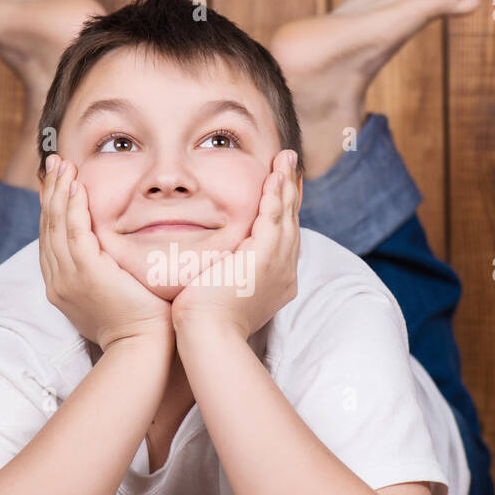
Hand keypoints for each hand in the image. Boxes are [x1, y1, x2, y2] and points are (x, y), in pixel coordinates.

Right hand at [39, 155, 172, 350]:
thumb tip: (112, 248)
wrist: (143, 345)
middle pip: (47, 227)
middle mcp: (58, 281)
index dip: (51, 206)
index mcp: (61, 285)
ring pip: (55, 226)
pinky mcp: (85, 274)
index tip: (57, 181)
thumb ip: (104, 267)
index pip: (50, 237)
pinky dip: (72, 208)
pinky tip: (75, 187)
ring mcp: (68, 278)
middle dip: (49, 191)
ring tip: (63, 166)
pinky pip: (73, 233)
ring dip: (58, 192)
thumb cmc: (138, 321)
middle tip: (55, 162)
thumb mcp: (113, 290)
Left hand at [171, 150, 300, 339]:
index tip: (279, 187)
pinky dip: (275, 194)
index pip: (282, 237)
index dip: (282, 210)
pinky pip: (273, 217)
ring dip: (286, 184)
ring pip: (286, 215)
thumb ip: (221, 272)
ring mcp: (278, 264)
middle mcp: (284, 272)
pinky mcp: (264, 257)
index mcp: (275, 281)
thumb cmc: (203, 323)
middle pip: (291, 222)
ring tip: (286, 158)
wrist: (207, 335)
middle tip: (290, 162)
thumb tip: (209, 263)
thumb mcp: (218, 291)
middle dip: (290, 190)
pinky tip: (274, 175)